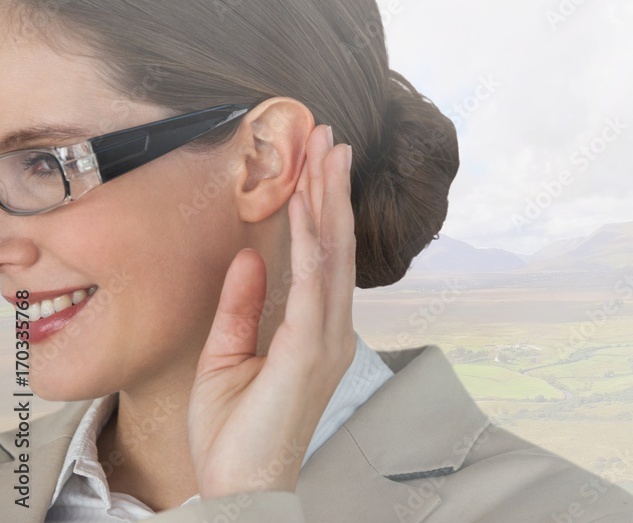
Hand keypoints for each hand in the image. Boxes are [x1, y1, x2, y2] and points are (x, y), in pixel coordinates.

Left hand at [188, 125, 355, 497]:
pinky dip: (311, 240)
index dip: (322, 208)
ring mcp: (328, 339)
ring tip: (329, 154)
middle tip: (332, 138)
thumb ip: (244, 304)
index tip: (317, 163)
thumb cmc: (236, 430)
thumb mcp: (228, 354)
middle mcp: (333, 330)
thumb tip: (248, 256)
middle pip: (337, 246)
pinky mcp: (312, 350)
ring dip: (330, 201)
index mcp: (317, 331)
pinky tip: (306, 205)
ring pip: (333, 255)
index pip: (323, 258)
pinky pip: (314, 283)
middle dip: (334, 189)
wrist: (241, 484)